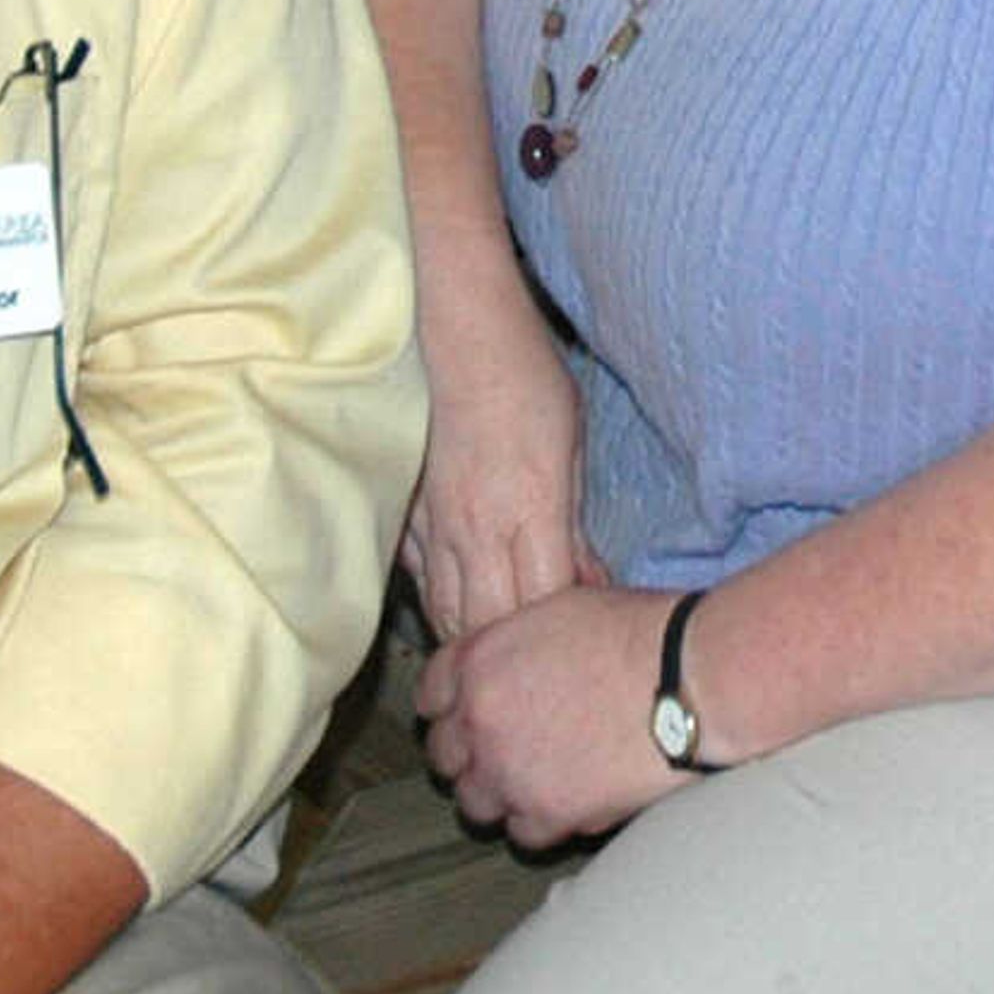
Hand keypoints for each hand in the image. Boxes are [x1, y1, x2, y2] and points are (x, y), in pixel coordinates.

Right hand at [406, 272, 602, 642]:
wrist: (455, 326)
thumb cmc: (525, 375)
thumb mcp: (572, 444)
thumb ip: (574, 523)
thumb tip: (588, 580)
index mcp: (530, 510)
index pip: (544, 606)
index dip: (561, 634)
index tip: (579, 643)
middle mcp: (477, 528)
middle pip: (489, 626)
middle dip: (512, 655)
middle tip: (535, 667)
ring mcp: (432, 523)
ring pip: (445, 612)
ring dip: (470, 638)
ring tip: (493, 657)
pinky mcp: (405, 509)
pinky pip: (417, 577)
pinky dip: (436, 601)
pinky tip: (452, 608)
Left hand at [417, 582, 691, 848]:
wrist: (687, 679)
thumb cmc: (639, 634)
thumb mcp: (558, 611)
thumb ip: (513, 644)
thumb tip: (510, 664)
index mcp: (479, 660)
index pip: (429, 695)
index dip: (451, 706)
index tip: (469, 714)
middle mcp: (480, 718)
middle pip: (444, 755)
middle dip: (470, 754)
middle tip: (504, 751)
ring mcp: (508, 771)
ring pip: (475, 802)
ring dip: (499, 793)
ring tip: (534, 781)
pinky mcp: (546, 812)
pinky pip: (522, 832)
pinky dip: (541, 820)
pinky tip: (568, 799)